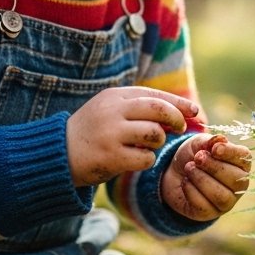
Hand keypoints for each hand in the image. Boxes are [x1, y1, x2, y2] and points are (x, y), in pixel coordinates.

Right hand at [66, 87, 197, 186]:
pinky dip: (146, 160)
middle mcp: (113, 111)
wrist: (59, 153)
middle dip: (176, 119)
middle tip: (180, 128)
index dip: (178, 103)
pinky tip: (133, 159)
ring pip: (155, 134)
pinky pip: (146, 158)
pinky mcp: (111, 156)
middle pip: (159, 110)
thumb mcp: (110, 111)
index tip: (194, 110)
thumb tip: (181, 114)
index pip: (154, 95)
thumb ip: (139, 109)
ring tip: (144, 146)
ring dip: (157, 143)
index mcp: (114, 96)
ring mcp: (111, 133)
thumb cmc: (92, 131)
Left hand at [161, 134, 250, 220]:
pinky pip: (204, 206)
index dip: (231, 153)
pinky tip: (185, 181)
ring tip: (188, 168)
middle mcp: (238, 185)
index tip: (215, 148)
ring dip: (202, 180)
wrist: (174, 173)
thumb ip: (209, 141)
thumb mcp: (199, 144)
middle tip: (197, 158)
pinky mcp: (209, 213)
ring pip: (221, 196)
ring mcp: (226, 202)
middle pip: (236, 180)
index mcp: (240, 164)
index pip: (244, 159)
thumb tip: (221, 139)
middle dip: (214, 167)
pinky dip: (192, 191)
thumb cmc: (193, 156)